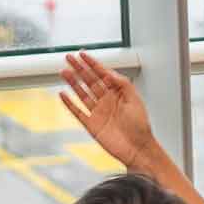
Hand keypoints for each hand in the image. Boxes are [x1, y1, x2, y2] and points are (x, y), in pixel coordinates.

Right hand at [57, 52, 192, 196]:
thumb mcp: (134, 99)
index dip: (92, 63)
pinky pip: (77, 112)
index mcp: (117, 93)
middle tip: (68, 58)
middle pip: (89, 81)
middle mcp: (106, 101)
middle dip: (79, 69)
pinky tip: (63, 94)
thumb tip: (108, 72)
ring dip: (73, 82)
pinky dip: (70, 104)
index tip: (82, 54)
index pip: (102, 74)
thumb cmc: (140, 126)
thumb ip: (121, 84)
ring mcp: (98, 112)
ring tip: (63, 72)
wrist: (138, 148)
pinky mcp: (91, 125)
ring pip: (82, 93)